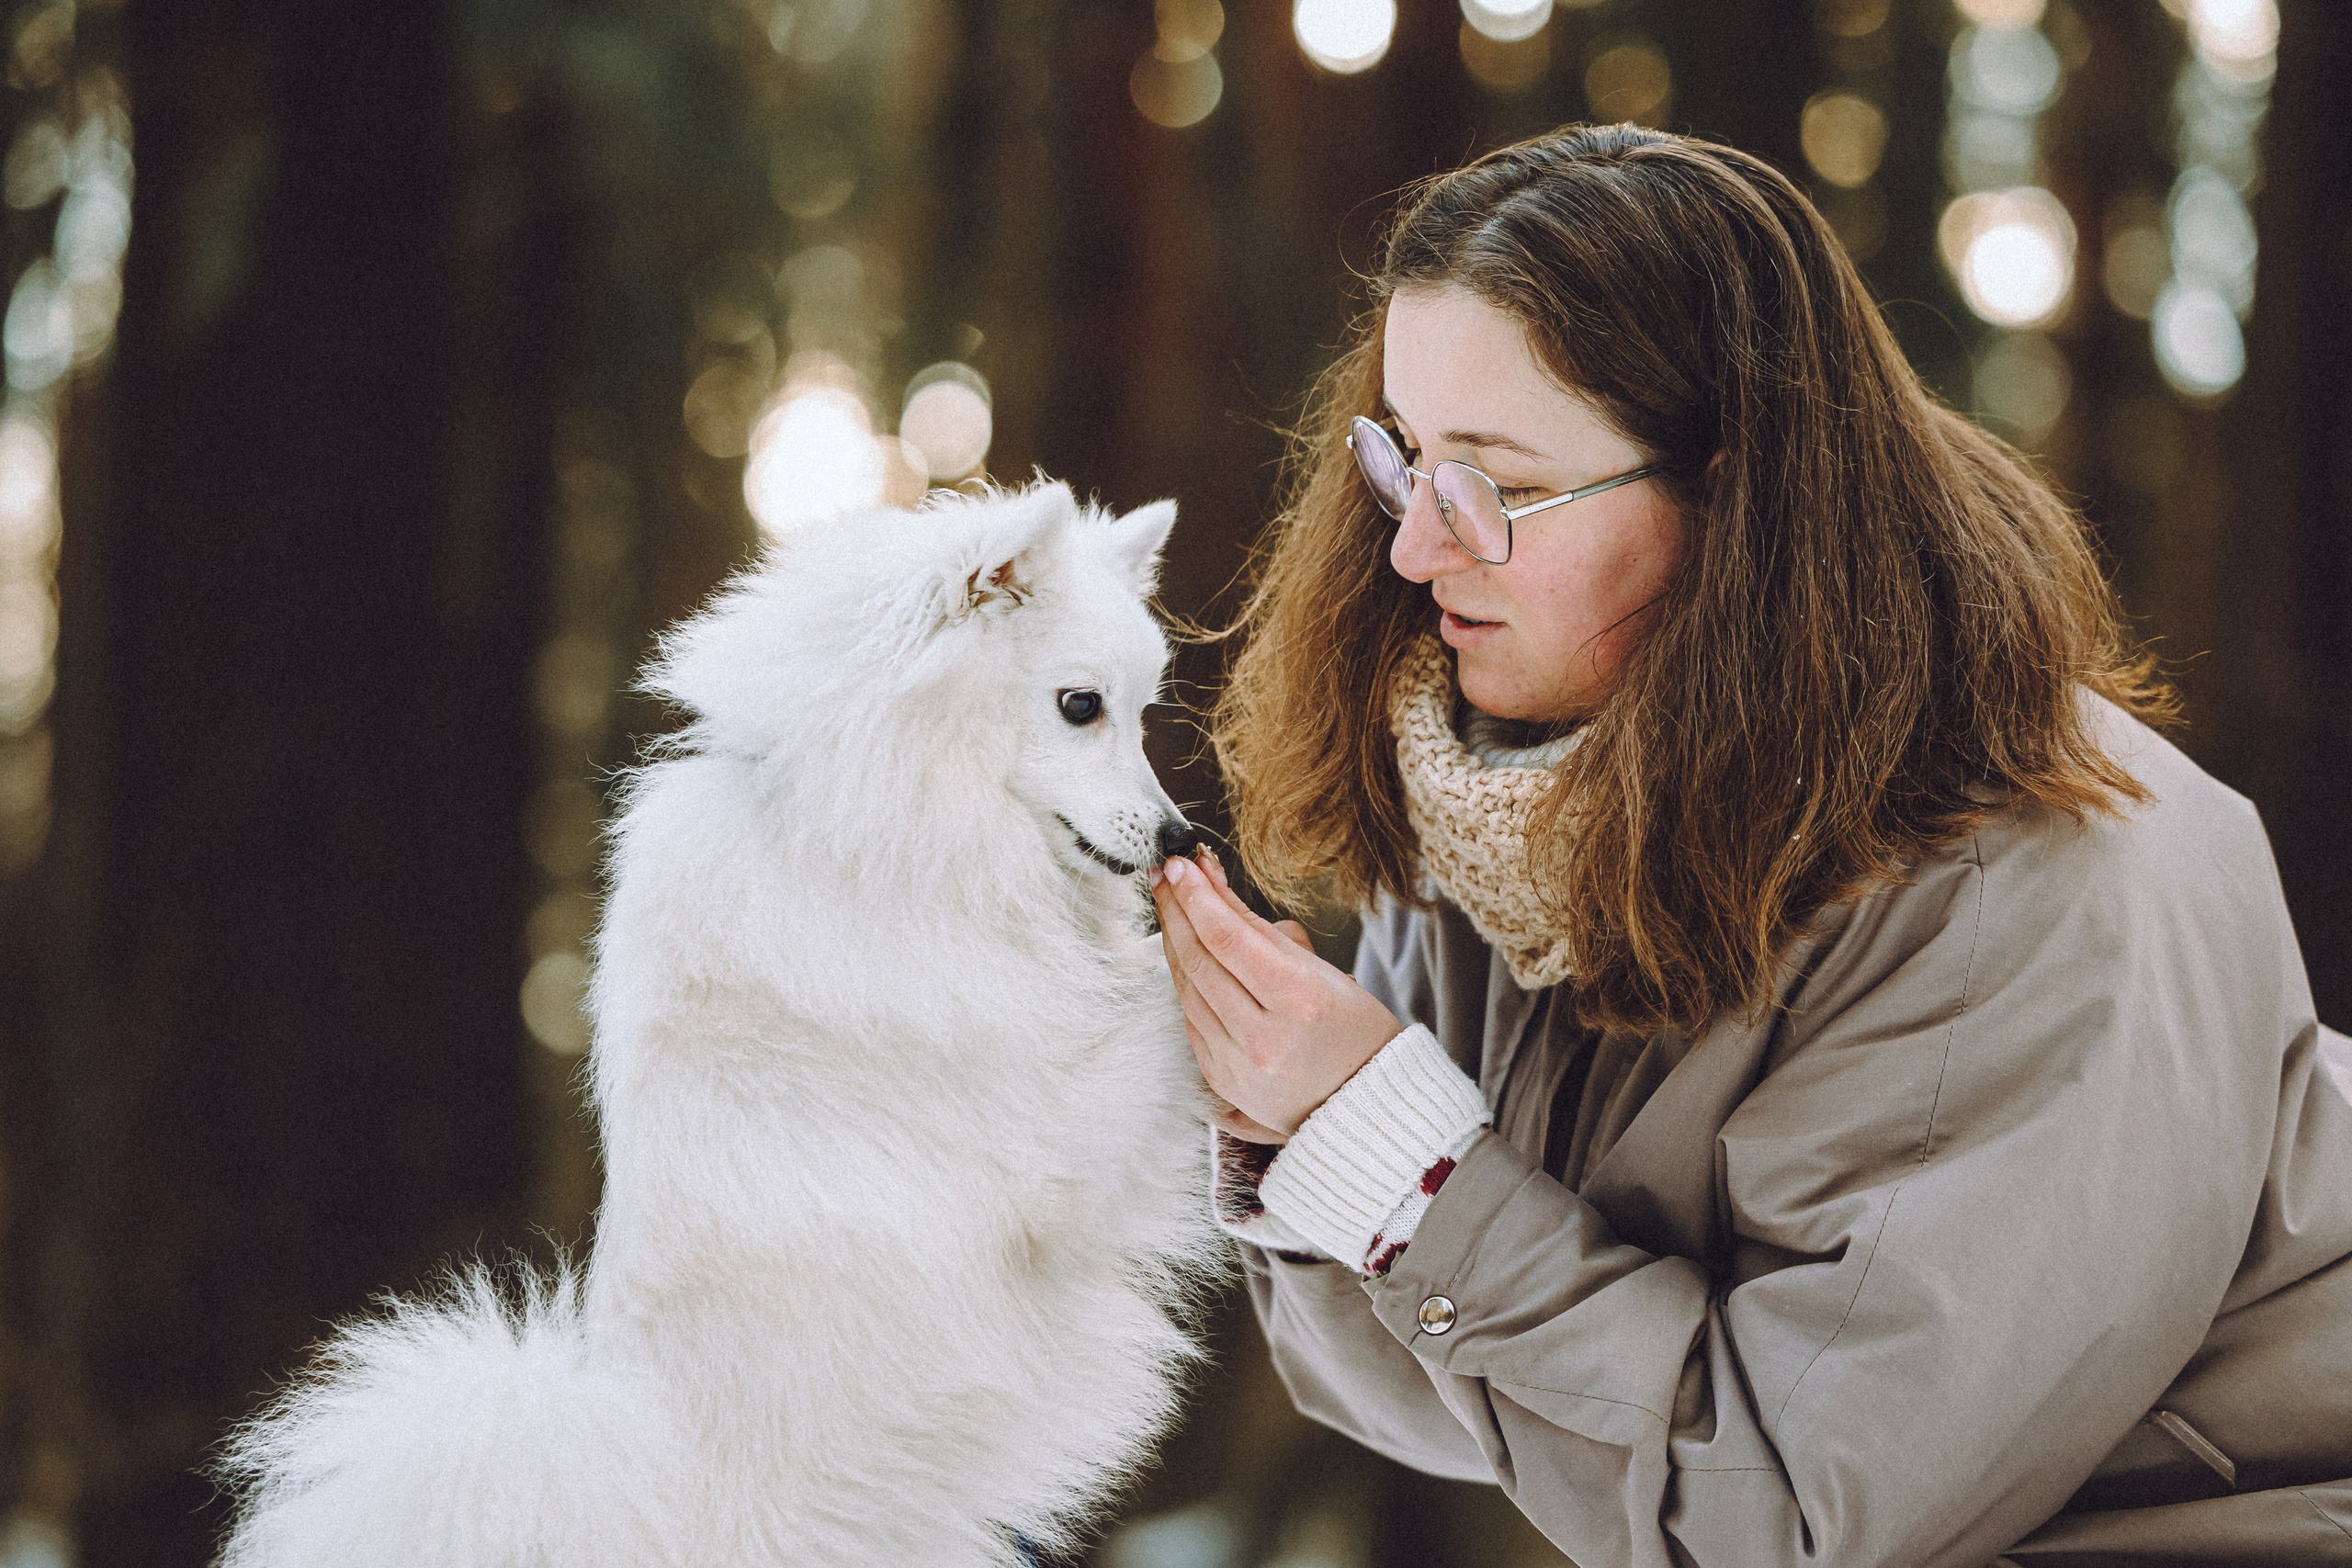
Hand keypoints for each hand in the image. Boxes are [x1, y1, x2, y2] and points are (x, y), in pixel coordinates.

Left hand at [1151, 847, 1404, 1137]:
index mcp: (1301, 1001)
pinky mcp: (1220, 1079)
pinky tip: (1182, 951)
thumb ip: (1266, 931)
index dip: (1197, 896)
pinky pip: (1192, 1018)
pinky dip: (1184, 980)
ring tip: (1169, 904)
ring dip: (1174, 941)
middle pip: (1201, 960)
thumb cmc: (1353, 1029)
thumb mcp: (1325, 971)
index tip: (1179, 863)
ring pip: (1188, 988)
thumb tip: (1211, 883)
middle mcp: (1264, 1037)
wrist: (1362, 1103)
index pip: (1229, 938)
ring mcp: (1237, 1063)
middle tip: (1164, 872)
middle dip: (1177, 909)